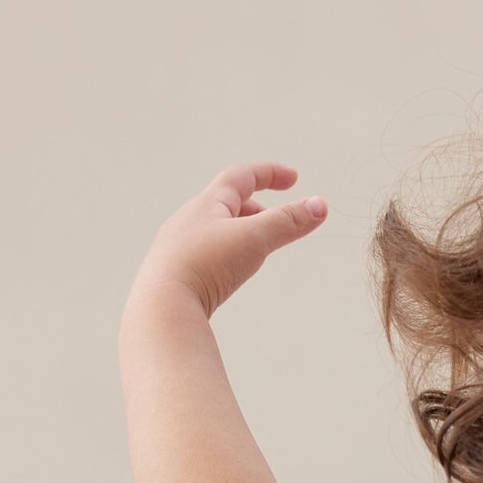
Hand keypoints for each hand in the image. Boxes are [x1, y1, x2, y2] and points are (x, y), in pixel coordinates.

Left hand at [134, 158, 326, 318]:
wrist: (162, 308)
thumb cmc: (204, 265)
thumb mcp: (254, 238)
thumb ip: (288, 222)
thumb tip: (320, 205)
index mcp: (206, 204)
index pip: (241, 177)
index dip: (270, 174)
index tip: (293, 178)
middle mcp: (188, 222)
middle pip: (227, 204)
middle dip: (258, 208)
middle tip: (279, 222)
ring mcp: (178, 249)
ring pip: (216, 232)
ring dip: (241, 234)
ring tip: (258, 250)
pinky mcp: (176, 276)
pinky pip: (206, 257)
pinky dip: (226, 257)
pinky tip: (229, 276)